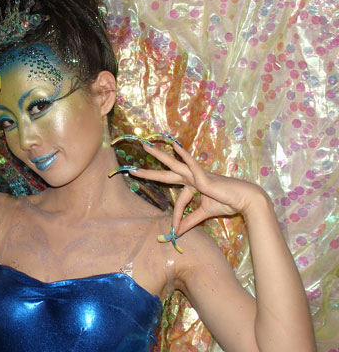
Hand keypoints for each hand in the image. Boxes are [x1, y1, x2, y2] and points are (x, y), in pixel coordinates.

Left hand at [130, 142, 268, 234]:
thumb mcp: (205, 213)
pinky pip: (191, 164)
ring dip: (159, 155)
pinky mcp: (203, 175)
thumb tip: (178, 232)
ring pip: (173, 164)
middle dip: (150, 170)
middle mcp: (192, 177)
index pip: (179, 201)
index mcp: (193, 185)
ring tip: (146, 146)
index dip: (176, 217)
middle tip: (133, 167)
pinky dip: (183, 156)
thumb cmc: (227, 202)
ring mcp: (196, 174)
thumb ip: (191, 220)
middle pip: (166, 173)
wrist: (244, 200)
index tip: (175, 230)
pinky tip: (175, 147)